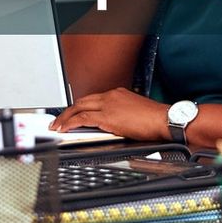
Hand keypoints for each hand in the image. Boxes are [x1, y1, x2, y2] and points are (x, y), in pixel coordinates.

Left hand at [51, 87, 169, 141]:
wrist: (164, 119)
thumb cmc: (155, 119)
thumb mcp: (135, 112)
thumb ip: (121, 115)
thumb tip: (114, 125)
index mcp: (118, 93)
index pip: (93, 99)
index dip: (80, 107)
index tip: (74, 114)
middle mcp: (111, 96)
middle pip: (82, 101)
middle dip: (68, 111)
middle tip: (58, 120)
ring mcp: (108, 105)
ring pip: (79, 108)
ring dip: (66, 117)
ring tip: (57, 126)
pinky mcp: (107, 117)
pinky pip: (83, 119)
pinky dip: (71, 123)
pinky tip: (65, 129)